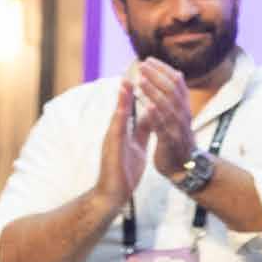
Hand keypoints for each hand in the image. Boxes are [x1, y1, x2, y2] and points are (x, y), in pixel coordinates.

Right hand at [94, 81, 147, 212]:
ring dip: (121, 98)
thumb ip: (142, 129)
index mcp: (125, 131)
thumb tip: (150, 114)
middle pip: (122, 106)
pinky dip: (120, 119)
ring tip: (125, 80)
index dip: (138, 91)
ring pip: (118, 114)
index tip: (144, 73)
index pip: (132, 107)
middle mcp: (117, 132)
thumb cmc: (124, 171)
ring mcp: (112, 140)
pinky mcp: (111, 149)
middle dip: (127, 88)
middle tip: (131, 67)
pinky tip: (122, 107)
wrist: (112, 194)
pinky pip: (116, 131)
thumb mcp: (137, 145)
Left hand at [133, 58, 196, 177]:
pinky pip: (163, 125)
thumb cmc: (179, 139)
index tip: (149, 59)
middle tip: (142, 64)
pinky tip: (147, 105)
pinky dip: (156, 114)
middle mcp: (183, 113)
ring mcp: (177, 126)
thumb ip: (175, 98)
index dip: (163, 69)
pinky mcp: (170, 141)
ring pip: (166, 105)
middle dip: (156, 75)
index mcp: (183, 106)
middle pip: (171, 89)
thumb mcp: (179, 115)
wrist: (184, 166)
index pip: (176, 81)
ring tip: (141, 79)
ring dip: (153, 91)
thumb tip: (175, 75)